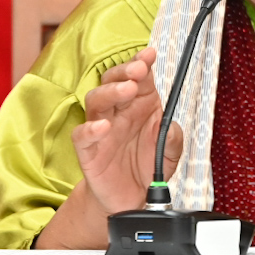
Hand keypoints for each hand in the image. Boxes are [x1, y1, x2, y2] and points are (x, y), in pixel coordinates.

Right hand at [72, 47, 183, 213]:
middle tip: (138, 70)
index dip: (141, 63)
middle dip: (125, 72)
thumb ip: (173, 139)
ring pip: (96, 101)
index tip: (149, 54)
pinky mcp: (89, 152)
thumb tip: (171, 127)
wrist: (131, 200)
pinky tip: (103, 127)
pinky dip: (90, 129)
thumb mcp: (170, 154)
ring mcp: (101, 130)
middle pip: (113, 82)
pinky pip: (82, 135)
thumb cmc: (148, 168)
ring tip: (127, 89)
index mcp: (140, 107)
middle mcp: (120, 114)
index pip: (138, 78)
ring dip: (111, 92)